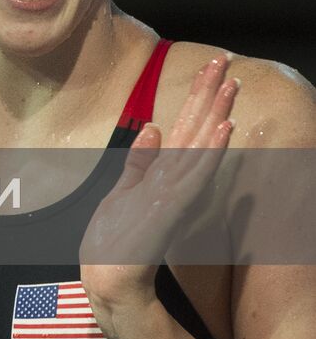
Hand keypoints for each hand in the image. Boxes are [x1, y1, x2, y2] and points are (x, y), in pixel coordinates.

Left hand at [80, 56, 237, 313]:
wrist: (108, 276)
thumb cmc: (117, 238)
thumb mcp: (124, 191)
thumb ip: (140, 162)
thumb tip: (154, 128)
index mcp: (164, 174)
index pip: (185, 127)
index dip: (197, 97)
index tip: (210, 67)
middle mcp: (175, 180)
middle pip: (196, 129)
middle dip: (210, 96)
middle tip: (225, 61)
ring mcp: (175, 192)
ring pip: (200, 146)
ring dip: (216, 116)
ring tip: (230, 86)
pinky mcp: (168, 207)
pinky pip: (194, 175)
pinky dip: (210, 152)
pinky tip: (224, 131)